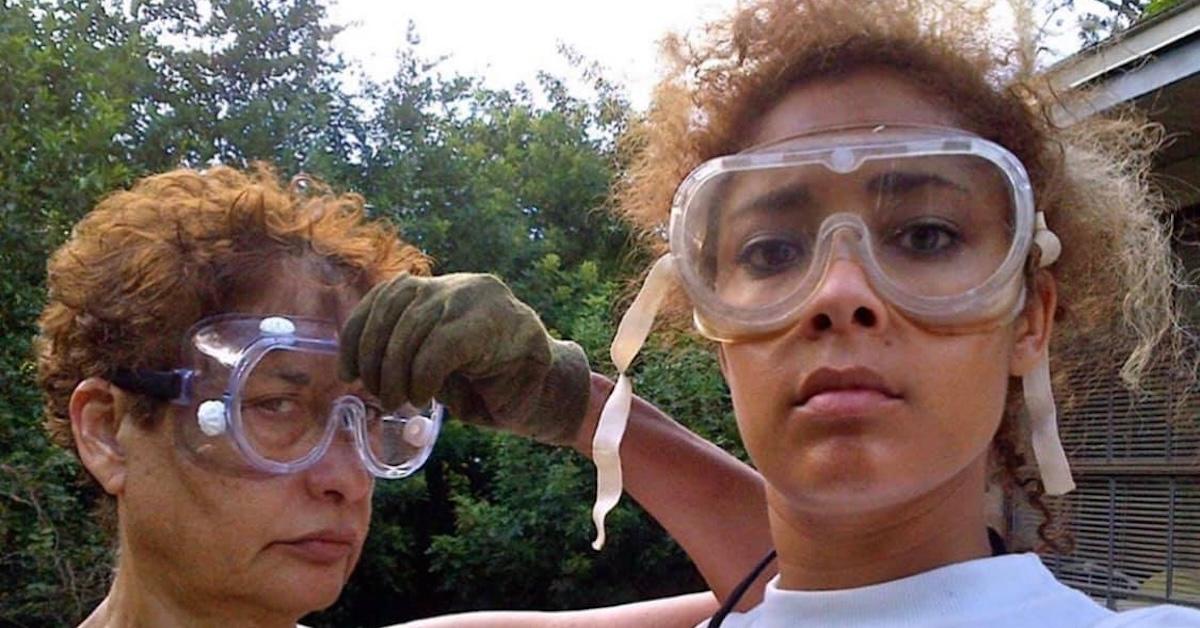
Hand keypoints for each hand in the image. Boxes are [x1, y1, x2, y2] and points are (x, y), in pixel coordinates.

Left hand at [337, 273, 591, 444]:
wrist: (543, 399)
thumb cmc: (486, 386)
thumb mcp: (434, 365)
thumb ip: (404, 352)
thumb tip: (359, 364)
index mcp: (443, 289)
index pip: (386, 295)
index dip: (357, 332)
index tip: (347, 372)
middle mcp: (460, 284)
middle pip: (395, 308)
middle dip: (374, 357)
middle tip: (378, 395)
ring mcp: (482, 298)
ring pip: (415, 326)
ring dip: (397, 371)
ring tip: (400, 401)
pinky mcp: (499, 323)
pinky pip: (442, 344)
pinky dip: (423, 374)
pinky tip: (424, 396)